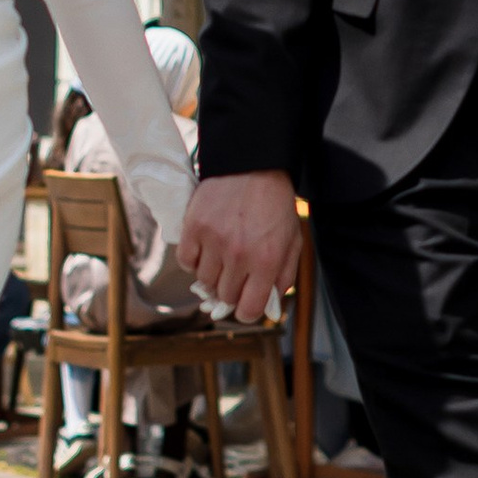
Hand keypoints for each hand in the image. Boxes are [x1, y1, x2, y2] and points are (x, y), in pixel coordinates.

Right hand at [179, 169, 301, 324]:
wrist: (253, 166)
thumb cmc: (274, 206)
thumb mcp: (291, 242)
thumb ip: (282, 277)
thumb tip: (268, 306)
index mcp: (266, 262)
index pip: (249, 310)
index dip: (246, 311)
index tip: (244, 304)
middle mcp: (239, 255)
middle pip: (224, 297)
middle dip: (231, 290)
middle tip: (235, 274)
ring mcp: (213, 242)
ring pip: (204, 282)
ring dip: (213, 275)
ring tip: (222, 256)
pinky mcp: (194, 227)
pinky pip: (186, 262)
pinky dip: (194, 260)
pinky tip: (206, 248)